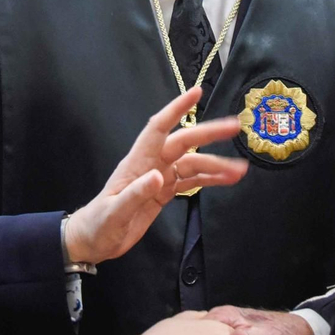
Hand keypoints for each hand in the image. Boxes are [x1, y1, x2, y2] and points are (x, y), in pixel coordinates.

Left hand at [65, 88, 247, 263]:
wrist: (93, 241)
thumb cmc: (99, 225)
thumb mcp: (114, 213)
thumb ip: (135, 194)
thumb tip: (159, 176)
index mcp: (137, 163)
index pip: (158, 128)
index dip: (176, 109)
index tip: (196, 93)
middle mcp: (151, 165)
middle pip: (183, 143)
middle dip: (209, 133)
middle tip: (235, 126)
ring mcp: (160, 178)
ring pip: (192, 164)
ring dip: (216, 164)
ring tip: (241, 169)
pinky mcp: (165, 192)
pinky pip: (191, 181)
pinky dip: (210, 180)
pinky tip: (227, 180)